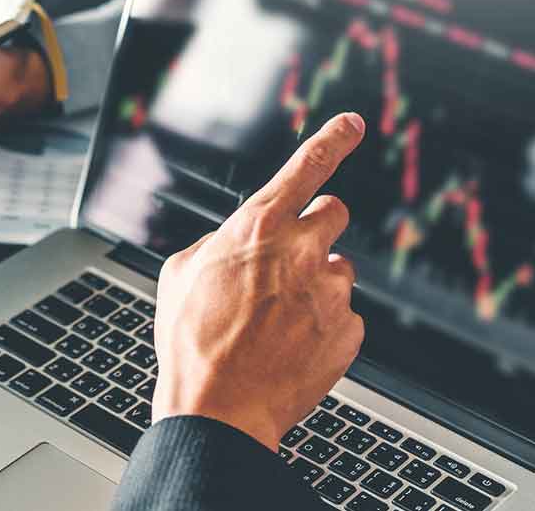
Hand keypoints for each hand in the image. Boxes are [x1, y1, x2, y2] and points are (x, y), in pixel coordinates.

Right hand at [151, 112, 366, 450]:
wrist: (218, 409)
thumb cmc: (192, 342)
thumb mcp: (180, 274)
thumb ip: (216, 244)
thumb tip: (232, 243)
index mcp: (258, 225)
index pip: (309, 165)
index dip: (335, 139)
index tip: (354, 125)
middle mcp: (303, 250)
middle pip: (335, 213)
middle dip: (316, 228)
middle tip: (289, 259)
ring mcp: (331, 292)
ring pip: (340, 269)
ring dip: (317, 283)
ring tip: (280, 318)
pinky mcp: (350, 331)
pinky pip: (345, 316)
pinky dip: (324, 326)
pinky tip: (292, 346)